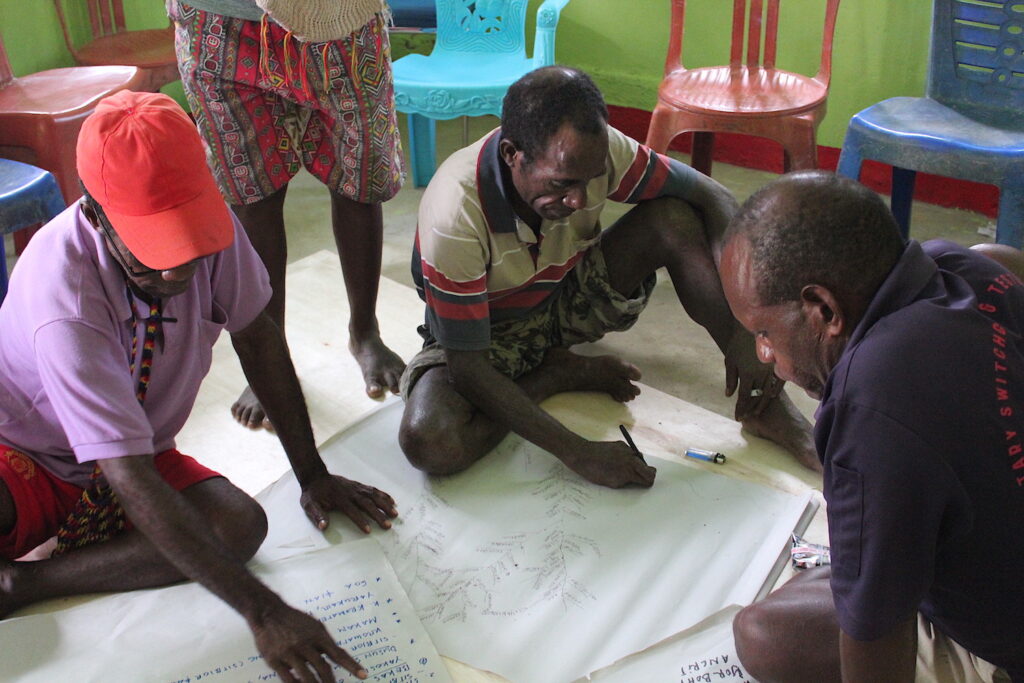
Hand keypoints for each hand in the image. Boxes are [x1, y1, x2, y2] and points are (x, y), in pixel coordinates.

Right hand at [250, 602, 366, 681]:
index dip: (352, 666)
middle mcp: (306, 644)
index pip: (338, 654)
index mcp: (318, 635)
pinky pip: (289, 679)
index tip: (364, 675)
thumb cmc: (294, 620)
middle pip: (323, 669)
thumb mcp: (314, 626)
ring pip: (307, 678)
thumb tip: (337, 657)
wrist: (268, 613)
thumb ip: (324, 642)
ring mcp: (290, 653)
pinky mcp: (275, 660)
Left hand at [300, 473, 397, 533]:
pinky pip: (373, 490)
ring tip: (395, 514)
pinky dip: (383, 495)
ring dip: (385, 505)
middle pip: (367, 504)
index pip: (352, 511)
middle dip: (379, 515)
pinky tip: (391, 501)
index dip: (361, 521)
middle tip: (388, 525)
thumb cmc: (313, 494)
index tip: (369, 530)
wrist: (315, 476)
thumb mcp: (309, 505)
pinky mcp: (359, 485)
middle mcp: (351, 493)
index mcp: (339, 499)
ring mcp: (356, 488)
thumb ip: (317, 515)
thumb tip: (324, 526)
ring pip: (374, 496)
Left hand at [563, 441, 656, 488]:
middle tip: (641, 478)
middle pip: (650, 469)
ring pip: (641, 459)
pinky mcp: (622, 444)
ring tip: (626, 468)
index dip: (647, 483)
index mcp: (629, 472)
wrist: (583, 455)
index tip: (644, 484)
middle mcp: (631, 460)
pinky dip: (628, 457)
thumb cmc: (594, 472)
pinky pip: (631, 452)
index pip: (648, 479)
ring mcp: (627, 450)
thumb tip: (634, 480)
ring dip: (638, 465)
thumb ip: (626, 481)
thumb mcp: (612, 483)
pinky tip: (617, 459)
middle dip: (647, 475)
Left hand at [723, 327, 783, 420]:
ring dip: (763, 404)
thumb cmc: (737, 344)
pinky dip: (775, 391)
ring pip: (768, 393)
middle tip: (747, 417)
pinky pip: (779, 382)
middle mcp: (760, 374)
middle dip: (750, 409)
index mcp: (746, 374)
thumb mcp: (730, 360)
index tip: (737, 417)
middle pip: (757, 398)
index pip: (743, 397)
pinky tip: (771, 397)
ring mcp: (771, 370)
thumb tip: (729, 395)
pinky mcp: (778, 365)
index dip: (740, 408)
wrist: (751, 327)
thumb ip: (731, 379)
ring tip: (757, 412)